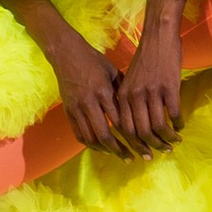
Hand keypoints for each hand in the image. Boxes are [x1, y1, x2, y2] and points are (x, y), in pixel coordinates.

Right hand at [0, 0, 166, 156]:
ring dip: (107, 151)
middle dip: (121, 150)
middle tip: (136, 158)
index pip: (119, 121)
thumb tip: (138, 110)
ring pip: (91, 138)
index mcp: (103, 91)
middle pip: (105, 135)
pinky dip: (91, 145)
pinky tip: (103, 149)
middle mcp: (89, 103)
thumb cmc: (94, 61)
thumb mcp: (113, 72)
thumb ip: (124, 92)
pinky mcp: (68, 111)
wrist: (66, 54)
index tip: (144, 145)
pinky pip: (79, 135)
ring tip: (121, 156)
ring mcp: (76, 109)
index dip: (132, 137)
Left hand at [111, 0, 187, 148]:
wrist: (159, 36)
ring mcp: (152, 92)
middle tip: (162, 152)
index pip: (125, 130)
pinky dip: (179, 124)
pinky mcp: (169, 87)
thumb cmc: (145, 59)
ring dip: (168, 139)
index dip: (135, 145)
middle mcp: (134, 96)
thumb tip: (135, 126)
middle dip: (153, 147)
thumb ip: (129, 101)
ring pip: (159, 127)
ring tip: (175, 142)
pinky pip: (174, 114)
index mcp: (122, 96)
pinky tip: (181, 126)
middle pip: (142, 132)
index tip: (143, 154)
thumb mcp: (130, 80)